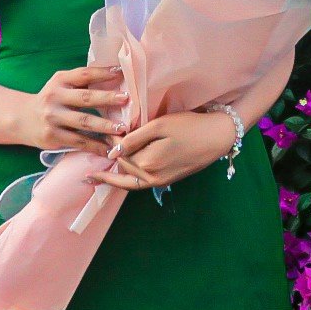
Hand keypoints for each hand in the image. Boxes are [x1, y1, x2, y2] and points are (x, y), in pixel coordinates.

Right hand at [15, 62, 129, 153]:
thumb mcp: (61, 85)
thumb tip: (116, 77)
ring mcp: (53, 118)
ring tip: (122, 129)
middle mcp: (55, 97)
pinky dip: (96, 146)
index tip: (121, 73)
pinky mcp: (53, 136)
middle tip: (126, 99)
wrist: (22, 119)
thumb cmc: (51, 100)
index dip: (102, 73)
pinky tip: (109, 148)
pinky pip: (79, 142)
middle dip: (106, 98)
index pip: (83, 74)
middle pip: (85, 98)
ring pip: (83, 122)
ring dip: (105, 126)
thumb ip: (81, 82)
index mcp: (60, 81)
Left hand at [84, 109, 234, 191]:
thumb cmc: (189, 126)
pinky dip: (126, 180)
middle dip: (109, 158)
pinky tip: (116, 177)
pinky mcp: (166, 181)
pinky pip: (139, 183)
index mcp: (148, 164)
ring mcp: (159, 182)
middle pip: (123, 168)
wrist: (217, 137)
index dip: (111, 142)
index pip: (119, 155)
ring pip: (129, 181)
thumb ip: (135, 139)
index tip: (104, 129)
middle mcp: (152, 178)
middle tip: (94, 147)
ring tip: (93, 177)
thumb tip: (112, 150)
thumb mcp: (159, 126)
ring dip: (112, 176)